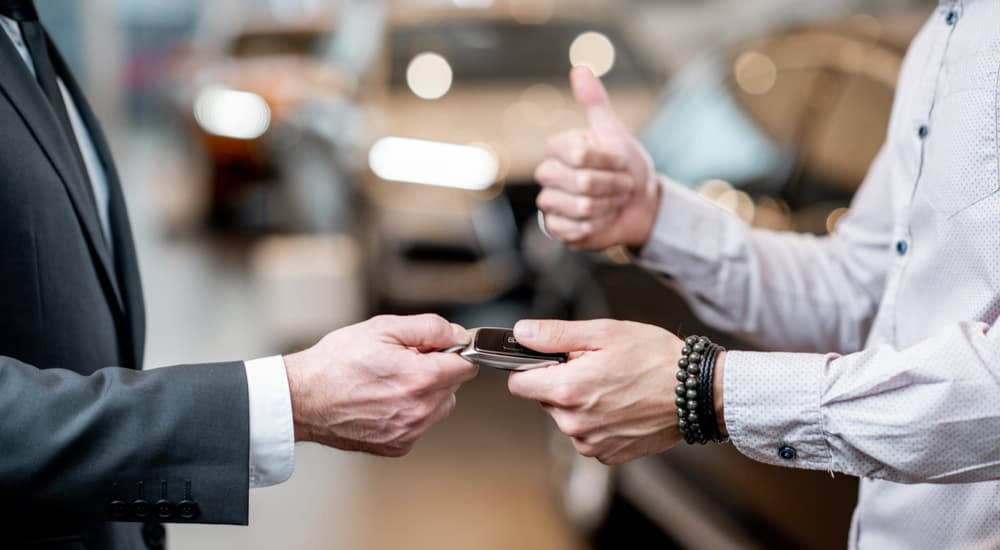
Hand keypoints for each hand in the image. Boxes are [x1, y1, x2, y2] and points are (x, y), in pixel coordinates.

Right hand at [284, 314, 476, 456]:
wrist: (303, 398)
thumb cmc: (336, 363)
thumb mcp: (384, 328)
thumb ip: (429, 328)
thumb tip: (456, 334)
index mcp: (420, 379)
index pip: (466, 364)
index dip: (453, 351)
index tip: (437, 348)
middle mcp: (419, 410)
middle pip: (454, 386)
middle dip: (437, 370)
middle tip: (403, 362)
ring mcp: (409, 431)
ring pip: (440, 407)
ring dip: (426, 393)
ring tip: (392, 381)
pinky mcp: (398, 446)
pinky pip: (421, 424)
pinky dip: (411, 412)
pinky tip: (385, 400)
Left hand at [508, 319, 722, 464]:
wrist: (696, 393)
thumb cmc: (655, 359)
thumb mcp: (604, 333)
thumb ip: (555, 335)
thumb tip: (521, 333)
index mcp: (568, 389)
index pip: (518, 384)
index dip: (531, 367)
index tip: (550, 360)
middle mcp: (574, 423)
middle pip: (544, 400)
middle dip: (561, 383)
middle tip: (595, 368)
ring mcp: (590, 443)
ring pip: (566, 418)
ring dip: (580, 403)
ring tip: (614, 386)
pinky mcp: (607, 455)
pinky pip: (587, 435)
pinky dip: (598, 421)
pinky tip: (621, 406)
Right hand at [535, 66, 660, 249]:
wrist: (639, 205)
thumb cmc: (626, 166)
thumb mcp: (615, 133)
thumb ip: (595, 102)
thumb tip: (580, 67)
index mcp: (560, 149)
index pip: (577, 153)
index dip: (605, 159)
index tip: (620, 160)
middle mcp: (549, 174)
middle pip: (580, 181)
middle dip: (612, 184)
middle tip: (623, 185)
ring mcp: (551, 202)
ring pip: (579, 206)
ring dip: (608, 205)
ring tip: (614, 202)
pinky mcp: (557, 228)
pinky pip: (573, 228)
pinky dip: (596, 226)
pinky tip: (602, 220)